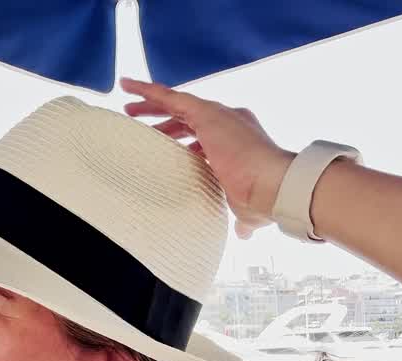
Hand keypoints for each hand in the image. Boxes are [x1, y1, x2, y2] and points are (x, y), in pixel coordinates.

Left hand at [121, 77, 294, 238]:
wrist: (272, 185)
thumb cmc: (262, 199)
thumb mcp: (246, 208)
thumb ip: (242, 218)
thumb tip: (244, 233)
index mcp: (238, 140)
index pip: (204, 137)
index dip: (184, 141)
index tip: (167, 147)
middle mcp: (228, 122)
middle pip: (188, 119)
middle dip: (165, 122)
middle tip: (141, 124)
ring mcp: (217, 115)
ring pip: (176, 104)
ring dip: (151, 105)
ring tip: (128, 108)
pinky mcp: (206, 112)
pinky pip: (170, 96)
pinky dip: (148, 90)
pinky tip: (129, 87)